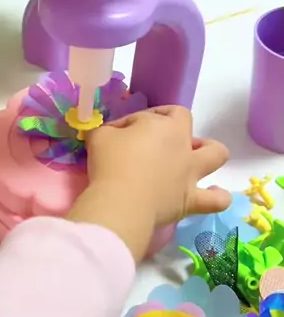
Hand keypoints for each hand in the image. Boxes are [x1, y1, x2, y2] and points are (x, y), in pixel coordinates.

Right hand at [67, 107, 230, 260]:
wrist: (121, 203)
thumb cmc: (110, 163)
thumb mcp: (99, 136)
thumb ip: (107, 131)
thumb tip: (109, 135)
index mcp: (163, 125)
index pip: (148, 114)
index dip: (133, 119)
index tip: (117, 132)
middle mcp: (182, 145)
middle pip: (184, 122)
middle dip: (171, 126)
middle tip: (152, 141)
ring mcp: (190, 172)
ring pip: (216, 154)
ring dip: (208, 152)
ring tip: (193, 161)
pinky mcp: (190, 200)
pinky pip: (215, 200)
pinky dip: (217, 196)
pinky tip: (212, 194)